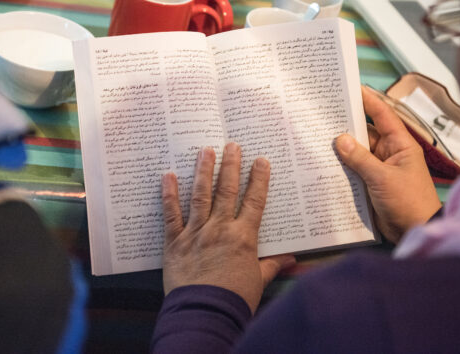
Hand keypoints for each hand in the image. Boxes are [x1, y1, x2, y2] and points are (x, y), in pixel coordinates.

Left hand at [161, 143, 295, 313]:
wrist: (205, 314)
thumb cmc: (234, 299)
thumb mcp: (258, 280)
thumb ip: (272, 265)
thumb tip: (291, 258)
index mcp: (243, 237)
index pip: (254, 201)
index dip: (259, 179)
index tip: (261, 161)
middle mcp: (220, 229)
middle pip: (227, 191)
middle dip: (230, 166)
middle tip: (232, 145)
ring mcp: (196, 232)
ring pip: (200, 195)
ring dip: (203, 171)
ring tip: (205, 150)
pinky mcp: (175, 241)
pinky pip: (171, 213)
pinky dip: (169, 194)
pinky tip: (168, 176)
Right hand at [335, 86, 441, 242]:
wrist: (415, 231)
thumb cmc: (408, 201)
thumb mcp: (383, 178)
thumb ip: (360, 158)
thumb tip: (340, 139)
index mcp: (399, 145)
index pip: (383, 115)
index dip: (369, 100)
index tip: (352, 87)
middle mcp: (389, 153)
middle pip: (364, 133)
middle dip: (346, 125)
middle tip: (324, 113)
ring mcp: (379, 169)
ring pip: (356, 152)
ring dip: (341, 148)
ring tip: (317, 136)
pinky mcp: (370, 184)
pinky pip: (353, 169)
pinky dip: (341, 166)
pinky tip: (323, 162)